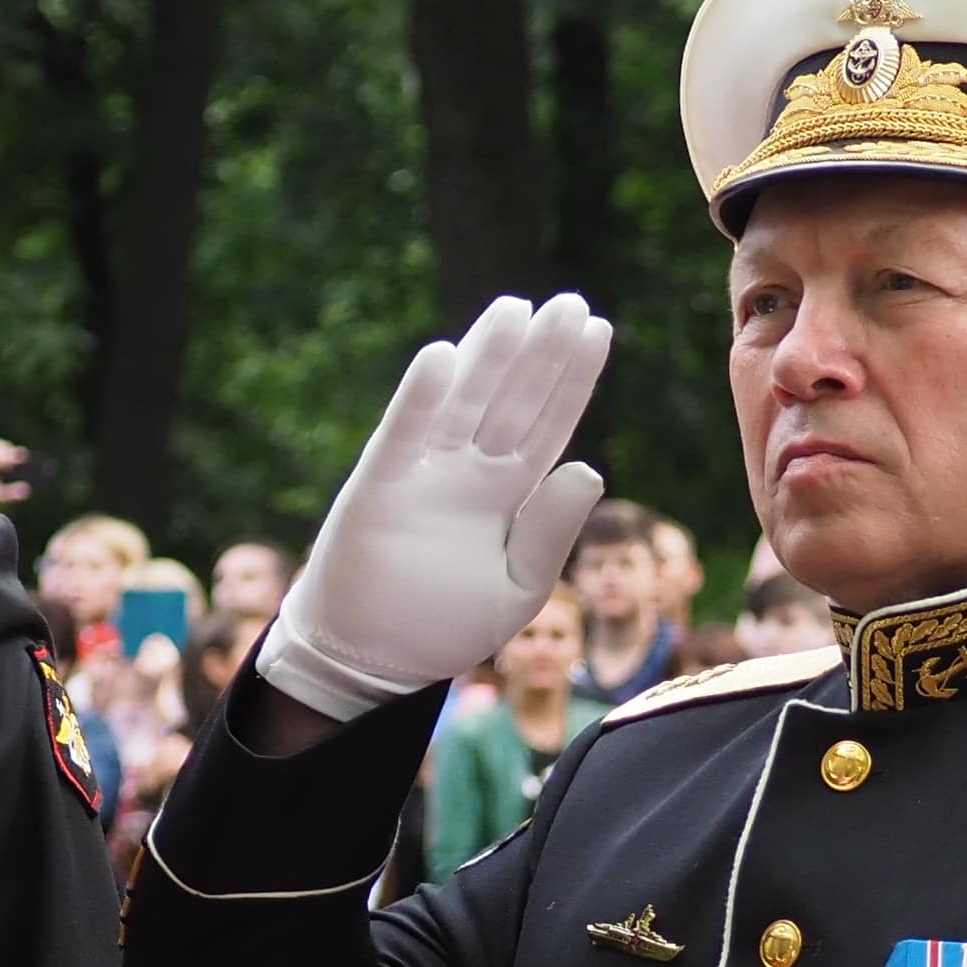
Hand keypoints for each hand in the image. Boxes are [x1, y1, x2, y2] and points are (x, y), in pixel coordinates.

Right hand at [251, 295, 614, 723]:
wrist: (370, 663)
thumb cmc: (441, 627)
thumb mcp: (517, 590)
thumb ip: (551, 532)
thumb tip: (591, 468)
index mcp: (506, 494)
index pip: (548, 425)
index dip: (572, 379)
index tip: (597, 331)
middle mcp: (468, 473)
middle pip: (512, 402)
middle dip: (541, 355)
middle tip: (569, 303)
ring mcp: (423, 475)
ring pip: (462, 405)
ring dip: (487, 358)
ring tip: (516, 309)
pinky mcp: (378, 489)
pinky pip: (402, 436)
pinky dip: (419, 399)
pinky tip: (442, 357)